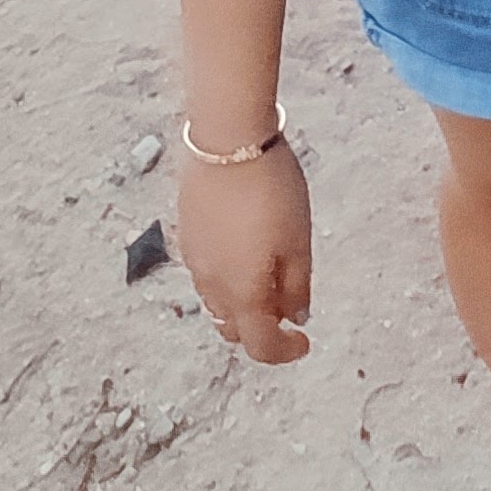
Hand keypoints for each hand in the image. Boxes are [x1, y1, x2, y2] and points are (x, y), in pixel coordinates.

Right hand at [172, 140, 312, 363]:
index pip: (260, 346)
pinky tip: (244, 248)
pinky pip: (205, 274)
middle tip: (287, 305)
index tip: (304, 340)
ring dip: (241, 304)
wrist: (227, 139)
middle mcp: (212, 285)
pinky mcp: (186, 233)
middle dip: (260, 329)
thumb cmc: (271, 189)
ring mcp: (194, 259)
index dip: (285, 351)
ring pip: (216, 303)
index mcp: (243, 293)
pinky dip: (226, 278)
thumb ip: (297, 285)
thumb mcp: (299, 241)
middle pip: (234, 329)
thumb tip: (296, 316)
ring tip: (267, 275)